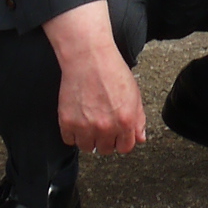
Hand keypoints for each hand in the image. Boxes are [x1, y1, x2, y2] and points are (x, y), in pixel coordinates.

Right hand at [42, 2, 145, 155]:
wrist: (89, 58)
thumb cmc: (112, 72)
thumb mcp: (134, 94)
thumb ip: (138, 119)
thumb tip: (140, 138)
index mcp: (125, 122)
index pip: (125, 147)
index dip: (122, 140)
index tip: (117, 134)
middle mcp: (106, 128)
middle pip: (106, 150)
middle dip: (106, 139)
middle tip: (102, 124)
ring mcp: (85, 127)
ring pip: (87, 148)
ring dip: (89, 138)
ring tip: (89, 121)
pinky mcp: (67, 122)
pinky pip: (69, 140)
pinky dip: (73, 133)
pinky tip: (78, 119)